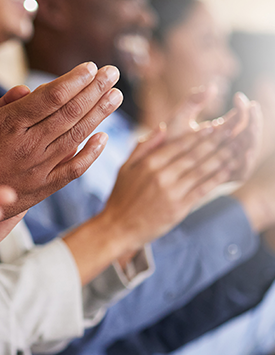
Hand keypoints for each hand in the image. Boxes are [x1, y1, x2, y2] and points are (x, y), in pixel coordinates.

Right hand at [0, 42, 119, 217]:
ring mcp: (37, 168)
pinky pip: (73, 170)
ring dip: (98, 115)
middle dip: (94, 91)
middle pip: (69, 113)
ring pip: (75, 138)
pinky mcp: (41, 188)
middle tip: (113, 73)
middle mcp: (27, 146)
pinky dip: (91, 154)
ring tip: (115, 97)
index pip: (51, 97)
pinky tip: (103, 139)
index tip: (91, 67)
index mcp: (7, 125)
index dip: (74, 80)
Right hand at [100, 95, 258, 249]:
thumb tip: (162, 128)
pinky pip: (203, 189)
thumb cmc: (121, 198)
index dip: (199, 134)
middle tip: (231, 131)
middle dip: (215, 142)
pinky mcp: (179, 207)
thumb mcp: (124, 168)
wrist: (118, 228)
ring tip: (235, 147)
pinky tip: (228, 169)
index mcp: (148, 164)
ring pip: (202, 170)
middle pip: (194, 155)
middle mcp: (161, 175)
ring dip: (221, 157)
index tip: (213, 126)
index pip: (179, 144)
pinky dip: (217, 178)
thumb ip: (143, 147)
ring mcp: (171, 192)